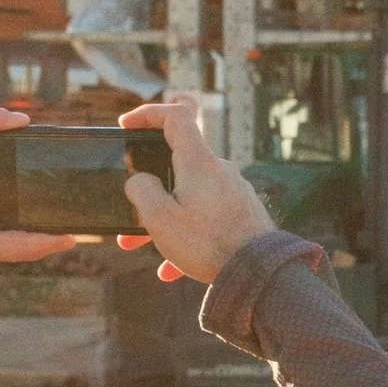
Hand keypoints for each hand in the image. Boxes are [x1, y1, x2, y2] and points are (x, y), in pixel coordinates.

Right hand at [113, 94, 274, 283]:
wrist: (260, 273)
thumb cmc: (208, 243)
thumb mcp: (160, 218)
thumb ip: (141, 191)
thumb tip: (140, 180)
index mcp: (198, 162)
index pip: (176, 116)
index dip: (148, 114)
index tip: (127, 125)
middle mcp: (219, 170)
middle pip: (176, 165)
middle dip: (148, 189)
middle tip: (128, 210)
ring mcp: (233, 191)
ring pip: (188, 197)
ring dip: (164, 219)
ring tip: (142, 246)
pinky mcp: (241, 212)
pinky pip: (206, 218)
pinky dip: (187, 236)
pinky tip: (172, 269)